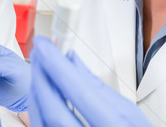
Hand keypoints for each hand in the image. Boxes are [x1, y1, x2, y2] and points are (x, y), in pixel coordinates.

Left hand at [29, 36, 151, 126]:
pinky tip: (40, 91)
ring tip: (38, 66)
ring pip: (42, 120)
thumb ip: (96, 85)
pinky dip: (38, 108)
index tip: (45, 46)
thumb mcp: (128, 111)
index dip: (57, 65)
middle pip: (54, 108)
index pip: (79, 92)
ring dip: (37, 90)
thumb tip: (71, 59)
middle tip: (39, 51)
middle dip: (42, 75)